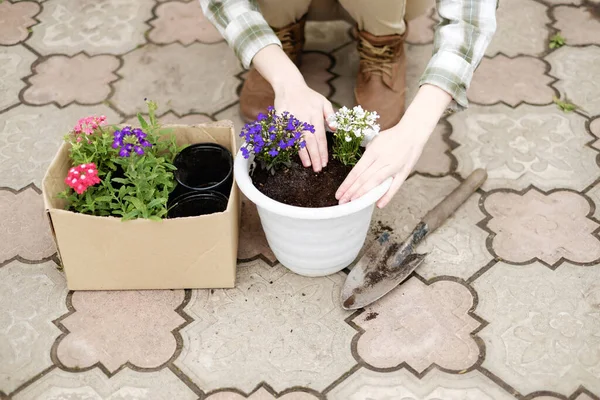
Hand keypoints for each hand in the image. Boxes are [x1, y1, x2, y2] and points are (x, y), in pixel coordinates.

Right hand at [251, 44, 333, 171]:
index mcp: (315, 115)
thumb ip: (330, 115)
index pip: (321, 137)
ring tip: (308, 165)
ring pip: (298, 140)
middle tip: (318, 169)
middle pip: (311, 141)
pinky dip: (287, 143)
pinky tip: (291, 153)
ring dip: (303, 154)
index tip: (325, 162)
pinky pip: (285, 134)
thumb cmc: (308, 96)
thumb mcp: (323, 102)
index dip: (323, 151)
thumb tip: (335, 129)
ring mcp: (292, 119)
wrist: (289, 85)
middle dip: (315, 156)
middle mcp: (305, 118)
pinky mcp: (282, 119)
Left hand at [335, 84, 452, 207]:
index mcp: (372, 152)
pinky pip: (394, 186)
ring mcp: (393, 167)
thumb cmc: (392, 137)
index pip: (356, 171)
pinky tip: (378, 204)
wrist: (413, 133)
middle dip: (351, 192)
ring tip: (353, 203)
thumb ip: (366, 155)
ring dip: (363, 194)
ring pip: (375, 183)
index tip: (339, 193)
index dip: (347, 184)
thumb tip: (359, 168)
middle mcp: (382, 160)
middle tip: (342, 202)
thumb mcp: (374, 142)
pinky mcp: (403, 172)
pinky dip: (387, 196)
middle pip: (363, 179)